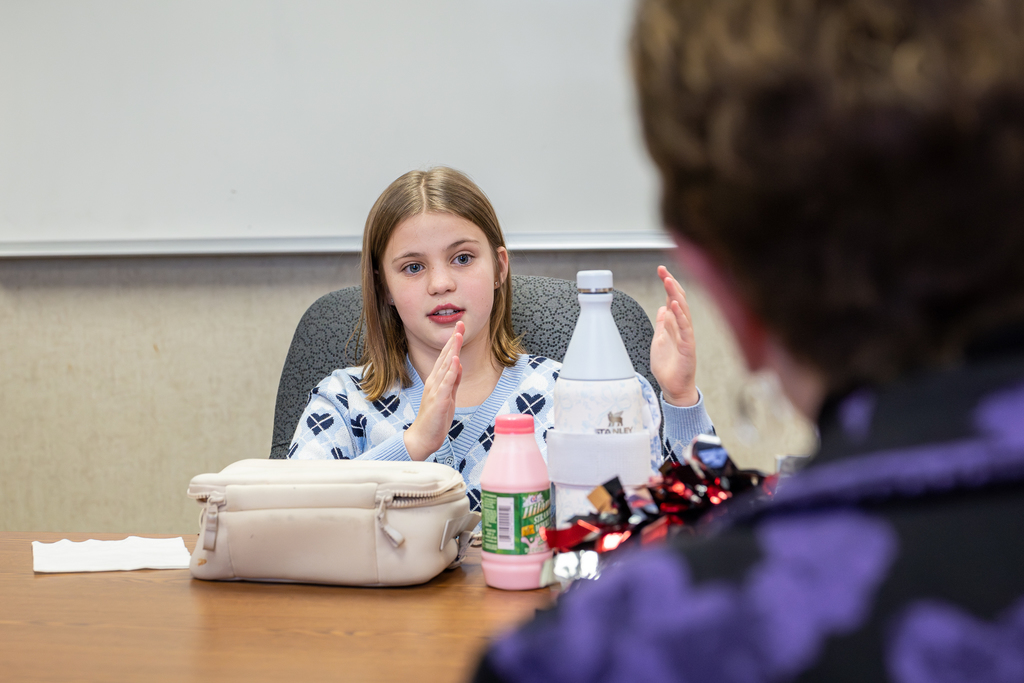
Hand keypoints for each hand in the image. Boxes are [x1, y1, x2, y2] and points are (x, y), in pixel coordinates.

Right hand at [404, 322, 463, 459]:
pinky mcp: (439, 400)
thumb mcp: (448, 396)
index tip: (460, 328)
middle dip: (454, 340)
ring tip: (458, 335)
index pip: (446, 357)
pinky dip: (451, 371)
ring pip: (446, 366)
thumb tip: (458, 366)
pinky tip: (456, 361)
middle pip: (446, 357)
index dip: (453, 342)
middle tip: (460, 324)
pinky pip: (446, 383)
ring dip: (453, 350)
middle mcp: (434, 381)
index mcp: (437, 380)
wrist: (424, 436)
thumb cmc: (435, 417)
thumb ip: (452, 381)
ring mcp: (436, 389)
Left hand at [651, 265, 699, 406]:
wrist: (674, 387)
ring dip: (675, 295)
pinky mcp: (688, 347)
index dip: (668, 285)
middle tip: (663, 270)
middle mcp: (682, 328)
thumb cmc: (668, 367)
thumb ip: (662, 324)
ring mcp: (686, 336)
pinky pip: (685, 329)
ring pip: (683, 311)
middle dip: (671, 284)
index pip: (673, 299)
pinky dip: (680, 316)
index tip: (662, 270)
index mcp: (675, 325)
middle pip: (680, 300)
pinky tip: (675, 304)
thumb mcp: (659, 340)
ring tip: (668, 281)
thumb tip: (662, 308)